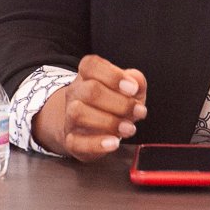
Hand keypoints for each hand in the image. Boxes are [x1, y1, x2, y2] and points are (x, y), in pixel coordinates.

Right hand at [32, 54, 146, 161]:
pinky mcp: (71, 140)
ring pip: (78, 113)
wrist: (88, 128)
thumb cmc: (114, 104)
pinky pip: (75, 142)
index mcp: (88, 74)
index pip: (91, 65)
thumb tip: (136, 82)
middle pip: (90, 91)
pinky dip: (96, 144)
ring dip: (109, 122)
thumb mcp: (129, 89)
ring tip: (129, 128)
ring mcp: (69, 117)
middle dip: (120, 103)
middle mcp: (75, 93)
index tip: (133, 89)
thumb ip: (136, 81)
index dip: (113, 76)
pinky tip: (114, 143)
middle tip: (139, 111)